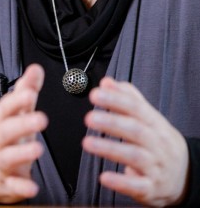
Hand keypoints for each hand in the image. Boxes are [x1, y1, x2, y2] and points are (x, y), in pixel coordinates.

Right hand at [0, 63, 47, 203]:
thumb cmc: (7, 134)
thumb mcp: (15, 112)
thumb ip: (26, 90)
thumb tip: (35, 68)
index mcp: (1, 120)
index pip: (5, 107)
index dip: (17, 100)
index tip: (31, 92)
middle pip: (5, 131)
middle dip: (22, 124)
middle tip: (42, 119)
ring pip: (7, 157)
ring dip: (22, 153)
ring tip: (38, 149)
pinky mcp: (5, 183)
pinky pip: (11, 186)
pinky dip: (20, 187)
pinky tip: (33, 186)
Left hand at [82, 76, 189, 206]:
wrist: (185, 175)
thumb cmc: (159, 141)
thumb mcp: (149, 118)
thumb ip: (128, 98)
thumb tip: (106, 82)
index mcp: (156, 123)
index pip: (136, 108)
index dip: (115, 100)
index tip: (95, 94)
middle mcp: (158, 144)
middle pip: (136, 130)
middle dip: (111, 123)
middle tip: (89, 118)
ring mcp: (156, 167)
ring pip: (134, 157)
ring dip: (110, 149)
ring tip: (87, 143)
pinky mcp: (151, 188)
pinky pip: (138, 186)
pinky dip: (121, 182)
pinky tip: (104, 177)